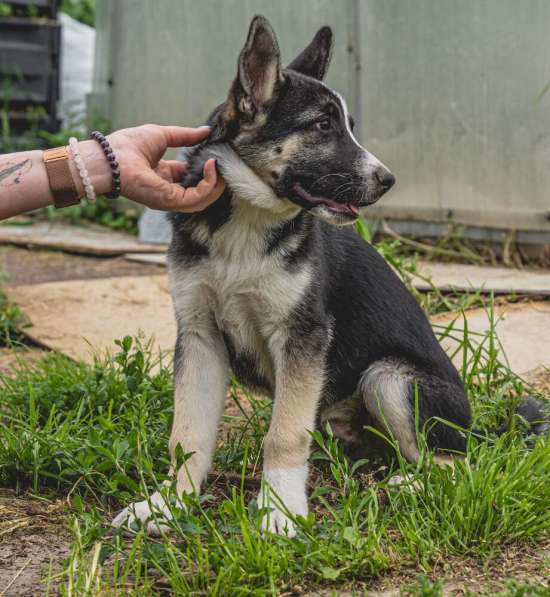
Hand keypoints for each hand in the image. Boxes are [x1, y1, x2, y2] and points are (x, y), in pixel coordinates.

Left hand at [105, 125, 224, 211]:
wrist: (110, 158)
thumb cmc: (128, 145)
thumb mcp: (163, 135)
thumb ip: (186, 136)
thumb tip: (206, 131)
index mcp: (164, 177)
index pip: (191, 178)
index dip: (205, 169)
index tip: (214, 155)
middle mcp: (168, 191)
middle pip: (200, 192)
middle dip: (216, 180)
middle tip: (225, 164)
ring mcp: (170, 199)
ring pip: (204, 199)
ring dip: (217, 184)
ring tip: (222, 167)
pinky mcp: (171, 201)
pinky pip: (198, 197)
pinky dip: (208, 184)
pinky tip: (211, 167)